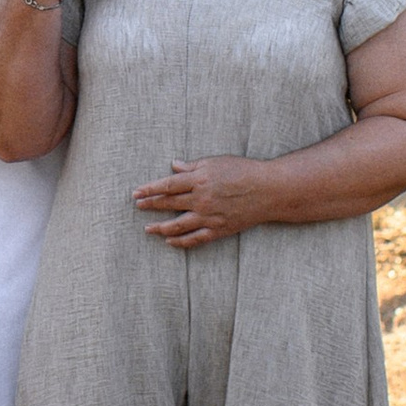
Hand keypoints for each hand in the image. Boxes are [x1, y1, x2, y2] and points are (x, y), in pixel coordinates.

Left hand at [135, 156, 273, 248]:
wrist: (268, 190)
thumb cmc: (243, 171)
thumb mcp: (216, 162)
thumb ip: (193, 166)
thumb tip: (174, 166)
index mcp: (199, 180)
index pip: (167, 185)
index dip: (150, 190)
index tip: (136, 193)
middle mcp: (201, 199)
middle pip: (169, 204)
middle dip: (151, 205)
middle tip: (137, 207)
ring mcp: (209, 217)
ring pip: (178, 226)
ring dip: (160, 227)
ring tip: (147, 228)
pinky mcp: (218, 230)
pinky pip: (195, 239)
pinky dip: (180, 242)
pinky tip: (169, 241)